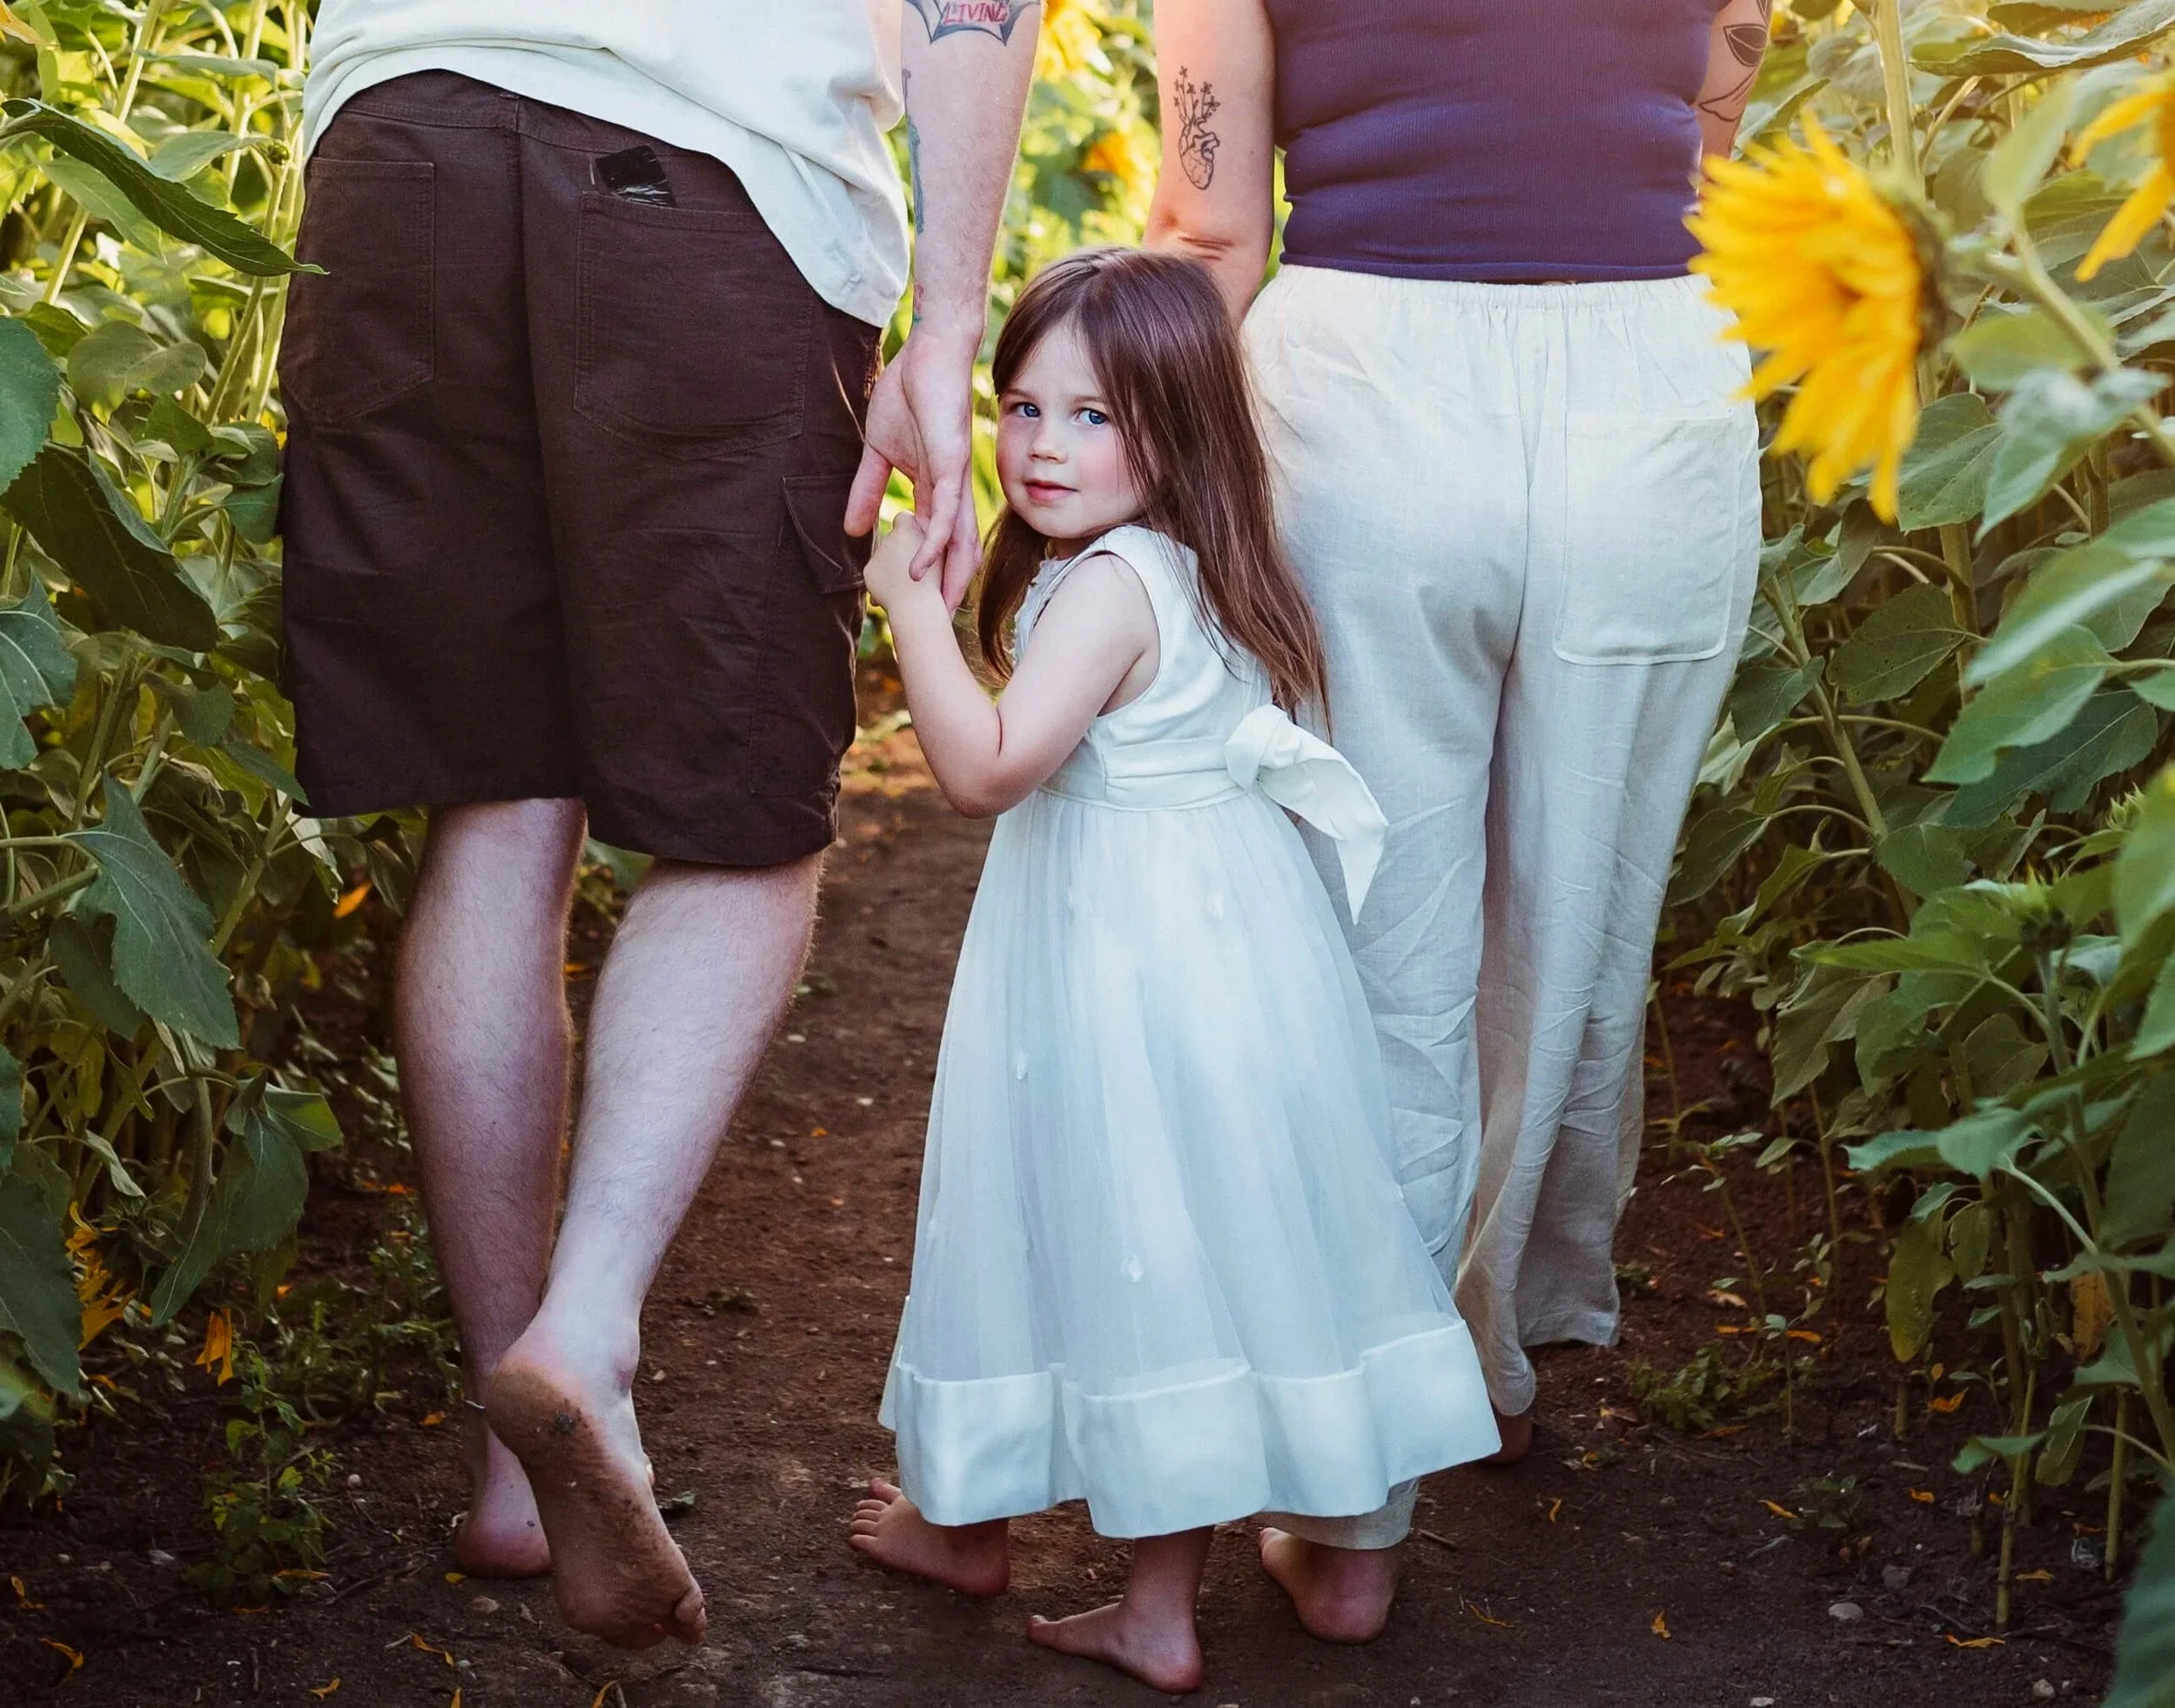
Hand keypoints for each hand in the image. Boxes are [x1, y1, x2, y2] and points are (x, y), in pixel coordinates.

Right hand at [845, 325, 983, 610]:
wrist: (929, 354)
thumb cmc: (909, 395)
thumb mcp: (879, 452)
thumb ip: (867, 489)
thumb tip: (851, 528)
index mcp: (934, 489)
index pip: (935, 542)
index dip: (931, 576)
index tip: (921, 610)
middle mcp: (950, 493)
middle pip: (955, 553)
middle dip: (948, 592)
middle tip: (938, 631)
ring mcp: (952, 481)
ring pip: (956, 542)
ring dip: (945, 579)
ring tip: (935, 614)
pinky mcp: (949, 465)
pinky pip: (943, 513)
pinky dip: (934, 544)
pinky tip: (921, 569)